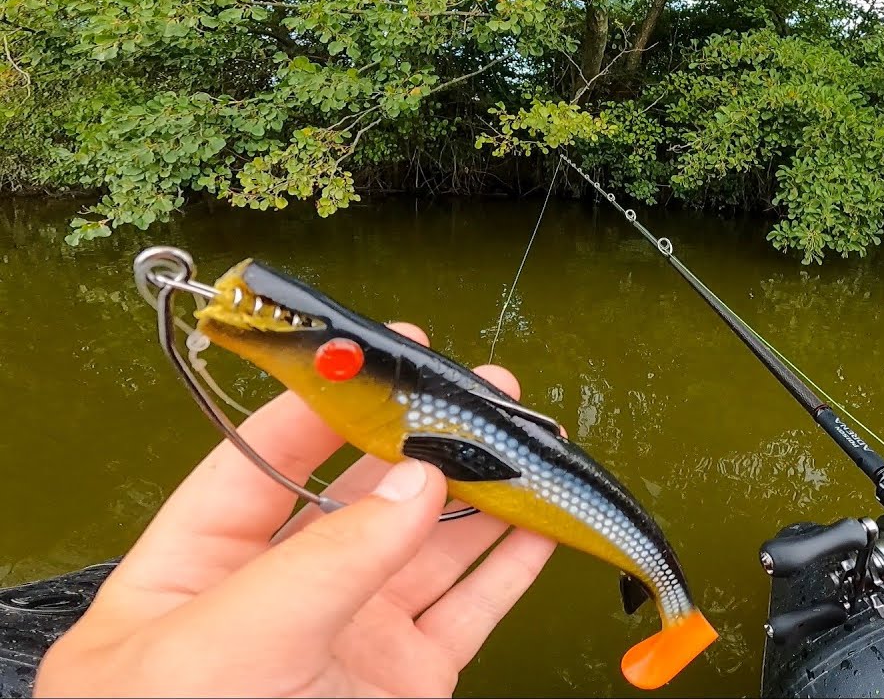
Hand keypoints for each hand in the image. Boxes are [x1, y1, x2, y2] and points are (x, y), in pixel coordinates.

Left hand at [35, 322, 556, 697]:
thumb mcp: (219, 650)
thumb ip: (318, 564)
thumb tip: (407, 486)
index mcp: (201, 565)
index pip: (268, 456)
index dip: (327, 397)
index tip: (383, 355)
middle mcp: (285, 590)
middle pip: (370, 488)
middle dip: (428, 434)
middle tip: (482, 393)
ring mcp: (354, 631)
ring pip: (435, 540)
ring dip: (486, 489)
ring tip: (531, 443)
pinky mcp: (410, 675)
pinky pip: (474, 603)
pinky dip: (517, 560)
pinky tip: (544, 520)